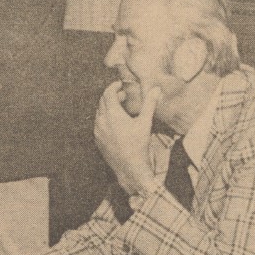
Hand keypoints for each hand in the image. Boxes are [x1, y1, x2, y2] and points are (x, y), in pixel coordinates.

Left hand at [93, 81, 160, 195]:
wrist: (130, 169)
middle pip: (102, 101)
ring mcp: (98, 131)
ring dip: (108, 107)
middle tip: (124, 96)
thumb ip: (149, 104)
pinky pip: (98, 124)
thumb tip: (156, 89)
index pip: (108, 93)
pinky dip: (105, 118)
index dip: (114, 87)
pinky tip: (116, 123)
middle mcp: (101, 121)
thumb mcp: (145, 122)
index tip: (121, 85)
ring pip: (99, 112)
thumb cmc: (139, 146)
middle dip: (112, 96)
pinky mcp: (98, 140)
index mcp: (112, 114)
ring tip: (121, 109)